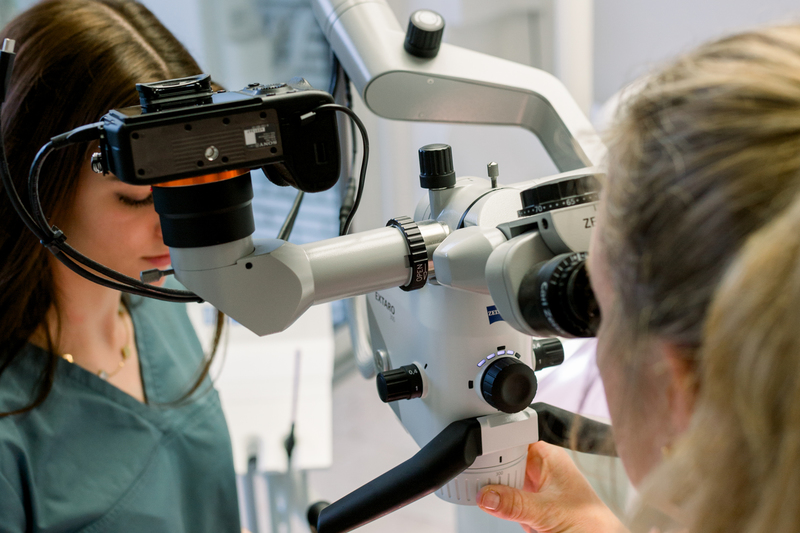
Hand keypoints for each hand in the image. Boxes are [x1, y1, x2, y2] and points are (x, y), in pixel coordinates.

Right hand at [477, 442, 626, 532]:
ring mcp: (533, 488)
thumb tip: (485, 495)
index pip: (513, 440)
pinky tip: (499, 507)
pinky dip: (499, 505)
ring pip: (502, 481)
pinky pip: (505, 500)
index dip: (495, 445)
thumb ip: (515, 503)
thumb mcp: (547, 511)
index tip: (477, 455)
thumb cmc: (591, 523)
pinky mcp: (529, 505)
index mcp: (548, 457)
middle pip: (503, 461)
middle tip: (477, 478)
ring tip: (486, 491)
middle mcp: (540, 469)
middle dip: (492, 471)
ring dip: (495, 489)